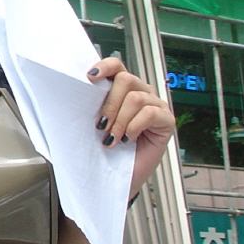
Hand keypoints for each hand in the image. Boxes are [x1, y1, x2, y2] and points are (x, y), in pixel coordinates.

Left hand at [87, 57, 175, 198]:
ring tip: (112, 138)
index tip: (90, 77)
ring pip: (136, 98)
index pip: (117, 65)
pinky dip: (134, 126)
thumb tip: (77, 91)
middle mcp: (141, 92)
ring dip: (120, 120)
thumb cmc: (107, 151)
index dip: (105, 66)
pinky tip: (128, 139)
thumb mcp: (95, 124)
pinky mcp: (166, 120)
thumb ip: (93, 105)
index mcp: (122, 89)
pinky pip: (150, 113)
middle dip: (110, 104)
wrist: (117, 179)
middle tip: (100, 125)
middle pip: (126, 80)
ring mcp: (156, 105)